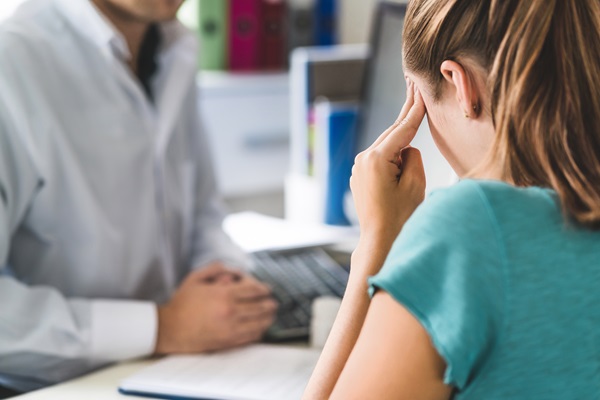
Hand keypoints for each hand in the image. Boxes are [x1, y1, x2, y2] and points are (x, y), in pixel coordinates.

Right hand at [155, 263, 276, 353]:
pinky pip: (251, 337)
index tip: (267, 290)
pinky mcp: (228, 342)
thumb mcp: (196, 278)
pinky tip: (259, 328)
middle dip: (270, 304)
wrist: (169, 329)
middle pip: (260, 307)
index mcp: (224, 294)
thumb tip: (235, 271)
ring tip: (271, 315)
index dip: (264, 289)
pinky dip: (259, 332)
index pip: (253, 290)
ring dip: (268, 318)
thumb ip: (216, 269)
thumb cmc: (182, 303)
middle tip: (273, 303)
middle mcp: (230, 311)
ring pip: (259, 323)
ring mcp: (230, 328)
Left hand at [350, 80, 425, 250]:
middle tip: (415, 87)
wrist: (379, 241)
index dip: (415, 110)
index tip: (421, 91)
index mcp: (377, 159)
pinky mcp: (360, 176)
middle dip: (406, 113)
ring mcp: (360, 168)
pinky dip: (392, 151)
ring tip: (413, 107)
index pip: (403, 129)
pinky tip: (403, 143)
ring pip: (386, 145)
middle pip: (392, 133)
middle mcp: (364, 159)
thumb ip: (412, 157)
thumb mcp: (415, 185)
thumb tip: (406, 148)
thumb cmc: (400, 217)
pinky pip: (380, 157)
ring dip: (401, 135)